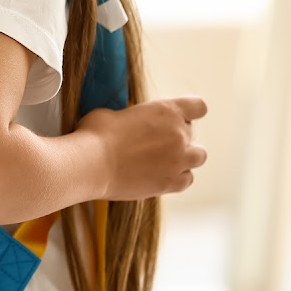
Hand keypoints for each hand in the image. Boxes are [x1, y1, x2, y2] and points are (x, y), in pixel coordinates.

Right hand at [80, 96, 208, 200]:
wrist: (91, 164)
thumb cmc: (95, 134)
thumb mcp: (114, 113)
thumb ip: (132, 117)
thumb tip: (127, 125)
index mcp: (167, 110)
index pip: (198, 107)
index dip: (188, 112)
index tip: (173, 118)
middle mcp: (178, 134)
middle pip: (192, 133)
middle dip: (178, 136)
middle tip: (156, 143)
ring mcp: (178, 160)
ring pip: (199, 157)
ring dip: (185, 157)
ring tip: (164, 160)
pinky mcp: (170, 183)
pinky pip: (187, 179)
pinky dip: (178, 177)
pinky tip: (160, 175)